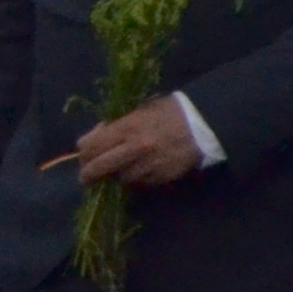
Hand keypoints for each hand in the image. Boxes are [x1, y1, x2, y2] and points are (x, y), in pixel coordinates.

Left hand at [66, 98, 203, 190]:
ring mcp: (146, 166)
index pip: (90, 146)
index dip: (84, 152)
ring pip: (119, 178)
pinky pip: (140, 182)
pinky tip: (144, 168)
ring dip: (117, 174)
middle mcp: (133, 149)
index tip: (84, 155)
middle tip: (87, 177)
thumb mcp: (143, 110)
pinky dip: (138, 178)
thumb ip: (118, 124)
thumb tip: (97, 136)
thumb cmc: (174, 111)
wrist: (208, 124)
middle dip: (88, 174)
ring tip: (123, 168)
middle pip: (97, 168)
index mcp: (127, 128)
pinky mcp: (160, 177)